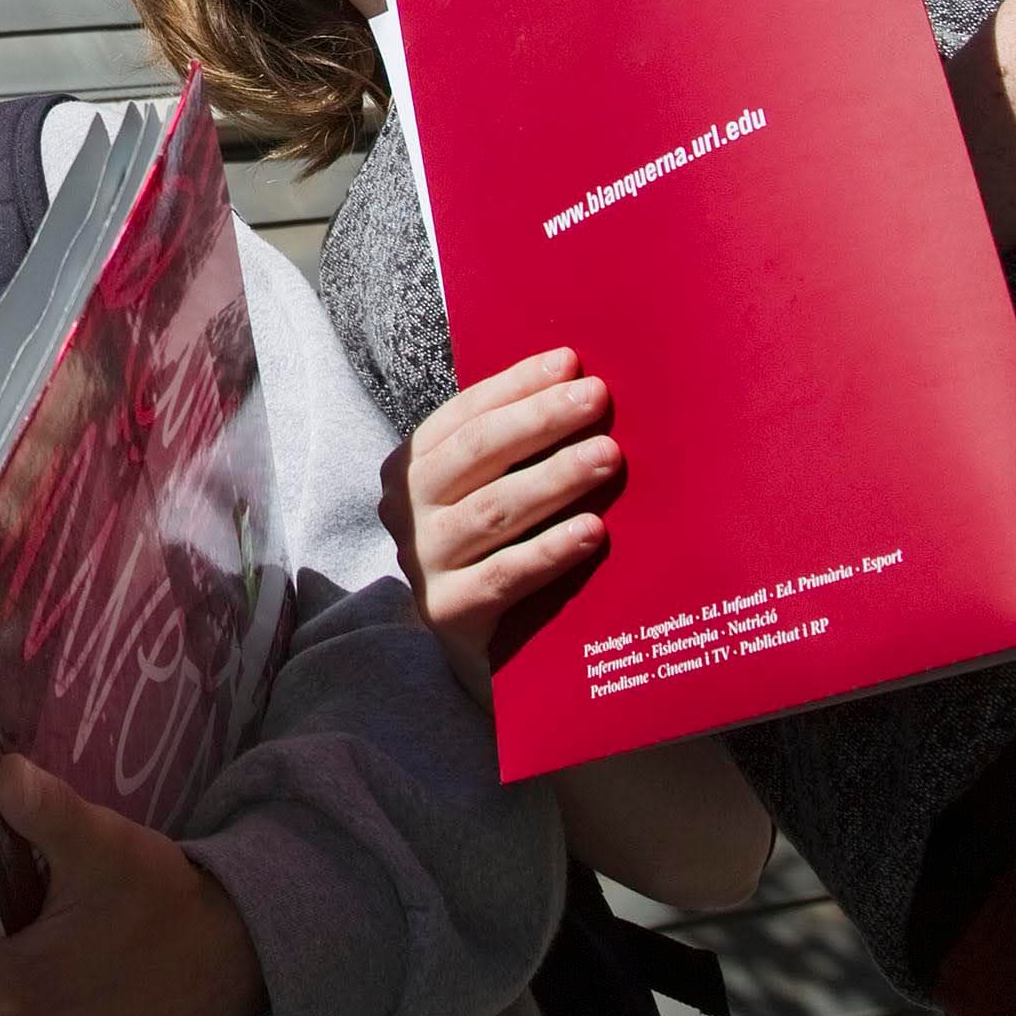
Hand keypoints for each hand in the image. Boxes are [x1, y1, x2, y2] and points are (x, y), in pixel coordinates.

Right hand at [379, 347, 618, 704]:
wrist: (477, 652)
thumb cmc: (495, 553)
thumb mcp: (490, 492)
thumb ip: (515, 450)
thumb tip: (582, 386)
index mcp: (411, 468)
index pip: (464, 415)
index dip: (516, 386)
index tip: (571, 363)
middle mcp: (406, 510)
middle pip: (476, 453)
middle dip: (540, 420)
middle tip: (597, 398)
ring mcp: (423, 562)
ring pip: (493, 509)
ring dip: (554, 478)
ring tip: (609, 456)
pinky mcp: (448, 613)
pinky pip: (503, 575)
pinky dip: (550, 550)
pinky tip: (592, 531)